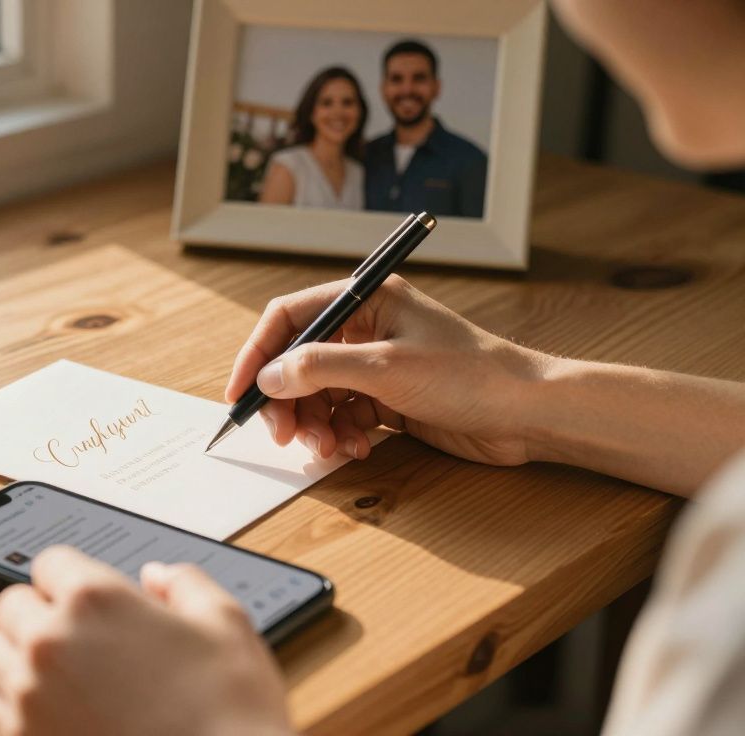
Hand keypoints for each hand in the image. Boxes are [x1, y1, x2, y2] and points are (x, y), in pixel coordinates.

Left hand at [0, 546, 291, 735]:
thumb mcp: (228, 627)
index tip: (88, 600)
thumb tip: (157, 574)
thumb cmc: (229, 715)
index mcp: (95, 600)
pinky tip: (49, 715)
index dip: (73, 579)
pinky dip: (8, 708)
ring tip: (62, 680)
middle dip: (41, 616)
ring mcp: (27, 697)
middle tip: (80, 642)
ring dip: (18, 661)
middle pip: (12, 606)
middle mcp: (49, 642)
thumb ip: (187, 585)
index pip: (51, 563)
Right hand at [226, 275, 548, 466]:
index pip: (291, 317)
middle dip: (287, 401)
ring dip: (314, 424)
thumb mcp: (388, 369)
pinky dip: (339, 435)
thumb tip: (269, 377)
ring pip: (318, 394)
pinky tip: (353, 449)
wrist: (527, 414)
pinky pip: (343, 416)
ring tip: (327, 447)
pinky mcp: (388, 399)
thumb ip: (321, 369)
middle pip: (299, 362)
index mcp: (366, 300)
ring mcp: (377, 365)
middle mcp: (367, 328)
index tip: (240, 392)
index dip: (258, 353)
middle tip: (282, 436)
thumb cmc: (471, 375)